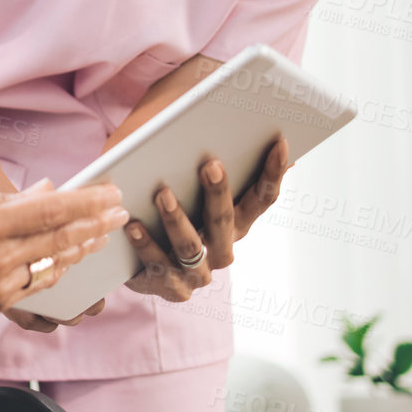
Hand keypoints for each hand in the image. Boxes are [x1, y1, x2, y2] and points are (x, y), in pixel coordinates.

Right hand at [0, 180, 127, 353]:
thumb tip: (44, 194)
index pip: (48, 213)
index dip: (86, 203)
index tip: (112, 193)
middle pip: (60, 241)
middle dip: (96, 225)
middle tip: (121, 210)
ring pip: (53, 266)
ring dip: (82, 248)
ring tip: (104, 232)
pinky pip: (36, 283)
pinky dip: (58, 267)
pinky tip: (71, 257)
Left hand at [123, 137, 289, 301]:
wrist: (132, 257)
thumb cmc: (164, 200)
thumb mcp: (187, 173)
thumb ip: (217, 153)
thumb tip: (247, 123)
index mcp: (237, 222)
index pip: (264, 197)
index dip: (273, 171)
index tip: (279, 140)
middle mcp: (223, 249)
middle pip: (227, 223)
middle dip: (220, 193)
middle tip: (210, 164)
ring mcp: (198, 273)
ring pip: (192, 248)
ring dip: (178, 220)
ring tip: (162, 194)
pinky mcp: (170, 287)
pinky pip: (159, 268)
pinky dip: (146, 245)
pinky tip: (132, 224)